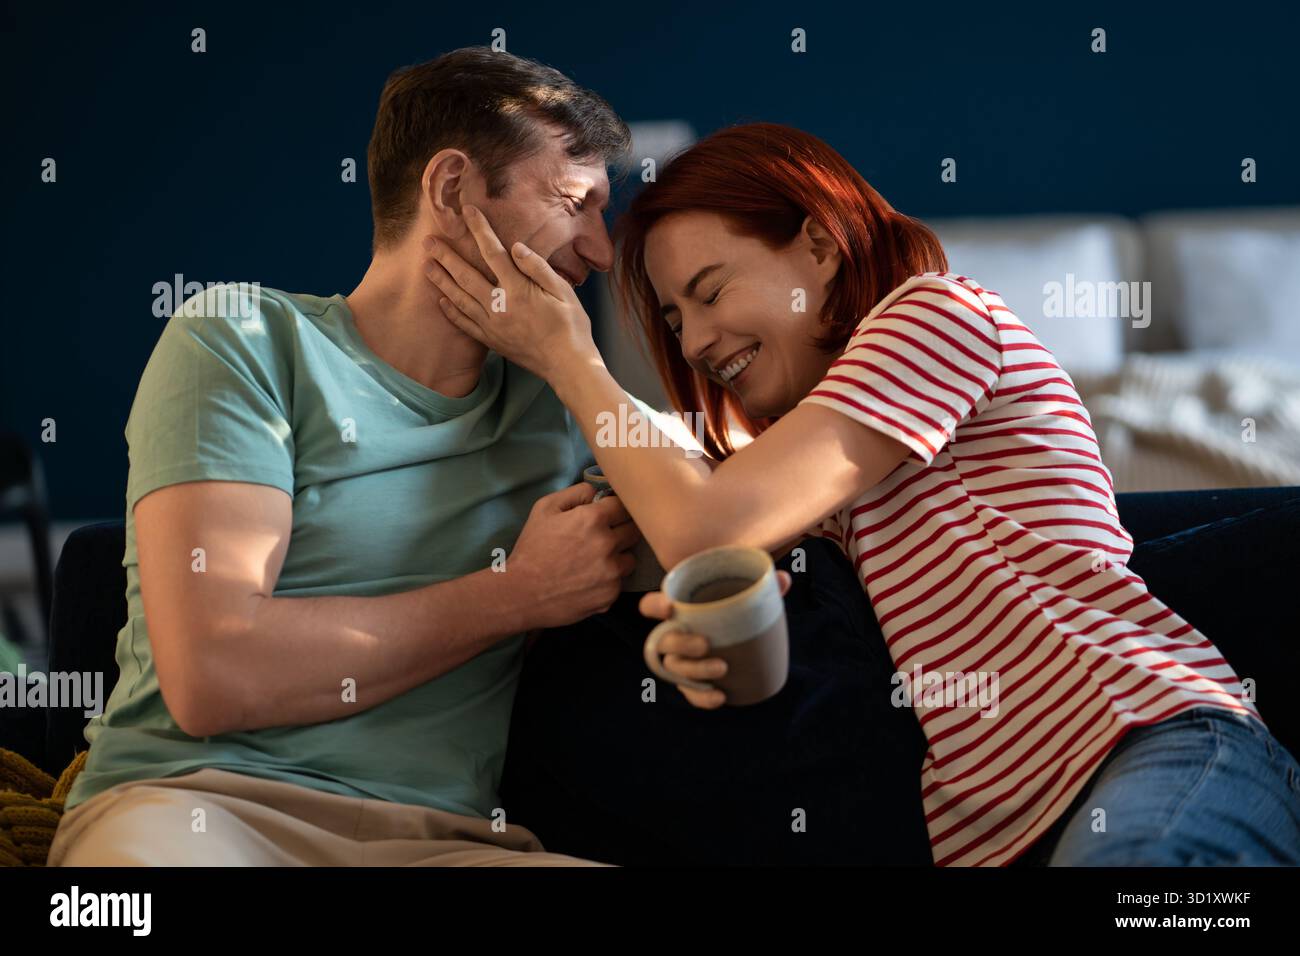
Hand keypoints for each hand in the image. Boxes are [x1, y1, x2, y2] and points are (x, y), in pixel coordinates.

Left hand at [425, 205, 599, 381]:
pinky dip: (451, 311)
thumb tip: (515, 247)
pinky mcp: (491, 340)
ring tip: (427, 266)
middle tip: (428, 242)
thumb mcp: (563, 291)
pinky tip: (441, 300)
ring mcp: (492, 325)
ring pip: (459, 298)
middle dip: (446, 256)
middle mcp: (499, 306)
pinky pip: (464, 324)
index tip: (467, 212)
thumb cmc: (571, 326)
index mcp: (518, 290)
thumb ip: (538, 268)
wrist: (567, 365)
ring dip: (441, 281)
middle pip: (466, 276)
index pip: (493, 253)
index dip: (480, 230)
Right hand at [507, 482, 641, 628]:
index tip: (609, 515)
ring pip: (630, 558)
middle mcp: (607, 544)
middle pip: (634, 530)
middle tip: (603, 537)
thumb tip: (598, 492)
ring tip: (596, 561)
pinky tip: (589, 579)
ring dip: (618, 557)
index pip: (624, 505)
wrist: (521, 593)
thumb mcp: (544, 508)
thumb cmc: (532, 548)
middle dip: (621, 530)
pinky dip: (609, 580)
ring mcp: (611, 572)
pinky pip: (620, 581)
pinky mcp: (611, 595)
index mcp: (593, 519)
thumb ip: (576, 493)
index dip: (615, 509)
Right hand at [638, 570, 792, 709]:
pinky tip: (721, 696)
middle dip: (681, 644)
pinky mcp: (691, 683)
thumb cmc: (733, 611)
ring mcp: (679, 661)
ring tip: (723, 669)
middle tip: (706, 644)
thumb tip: (784, 580)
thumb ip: (763, 587)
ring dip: (696, 671)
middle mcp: (673, 636)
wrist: (740, 642)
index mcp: (678, 609)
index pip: (651, 605)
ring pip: (675, 668)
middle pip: (663, 641)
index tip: (670, 607)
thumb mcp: (747, 597)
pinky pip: (690, 693)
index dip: (654, 606)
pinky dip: (702, 697)